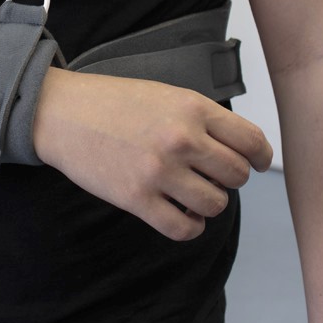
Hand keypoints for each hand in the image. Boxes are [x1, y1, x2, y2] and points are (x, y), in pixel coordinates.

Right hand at [32, 68, 272, 240]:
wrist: (62, 113)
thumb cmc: (112, 102)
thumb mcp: (166, 94)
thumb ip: (203, 119)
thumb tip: (238, 150)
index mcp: (193, 108)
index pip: (251, 141)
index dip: (260, 157)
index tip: (255, 164)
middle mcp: (181, 139)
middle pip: (237, 176)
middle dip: (229, 180)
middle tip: (211, 177)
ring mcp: (159, 171)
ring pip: (215, 204)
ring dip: (208, 204)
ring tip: (192, 195)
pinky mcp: (137, 199)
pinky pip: (183, 229)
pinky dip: (189, 227)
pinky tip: (181, 215)